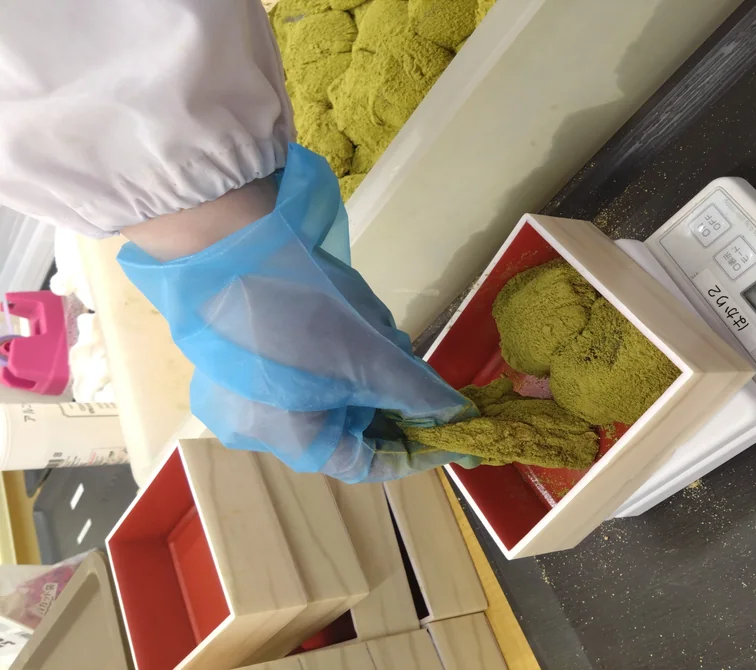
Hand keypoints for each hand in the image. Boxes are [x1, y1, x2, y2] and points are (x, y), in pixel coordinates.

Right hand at [119, 145, 478, 481]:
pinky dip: (330, 363)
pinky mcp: (231, 364)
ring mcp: (238, 398)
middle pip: (344, 432)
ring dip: (361, 378)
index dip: (415, 448)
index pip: (367, 464)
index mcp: (292, 442)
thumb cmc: (305, 311)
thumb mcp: (374, 355)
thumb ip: (420, 393)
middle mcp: (260, 433)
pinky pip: (295, 379)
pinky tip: (346, 328)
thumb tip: (458, 417)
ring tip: (381, 340)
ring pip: (322, 402)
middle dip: (388, 403)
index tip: (451, 430)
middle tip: (419, 376)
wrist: (227, 245)